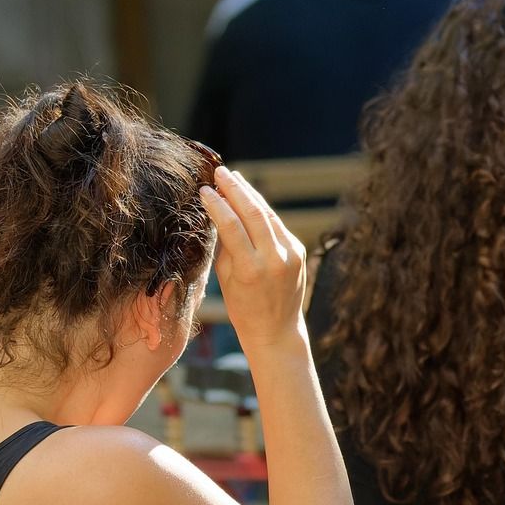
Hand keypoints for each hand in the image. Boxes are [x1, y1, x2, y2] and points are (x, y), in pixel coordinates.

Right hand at [198, 165, 307, 347]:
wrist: (276, 331)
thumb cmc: (243, 308)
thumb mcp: (226, 278)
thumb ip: (226, 245)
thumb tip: (220, 211)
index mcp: (251, 270)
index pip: (232, 225)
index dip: (217, 204)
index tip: (205, 190)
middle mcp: (274, 260)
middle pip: (254, 213)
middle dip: (235, 189)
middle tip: (220, 173)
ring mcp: (291, 255)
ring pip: (268, 215)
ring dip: (250, 194)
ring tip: (234, 179)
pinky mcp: (299, 252)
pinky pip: (277, 226)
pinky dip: (262, 211)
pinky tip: (250, 200)